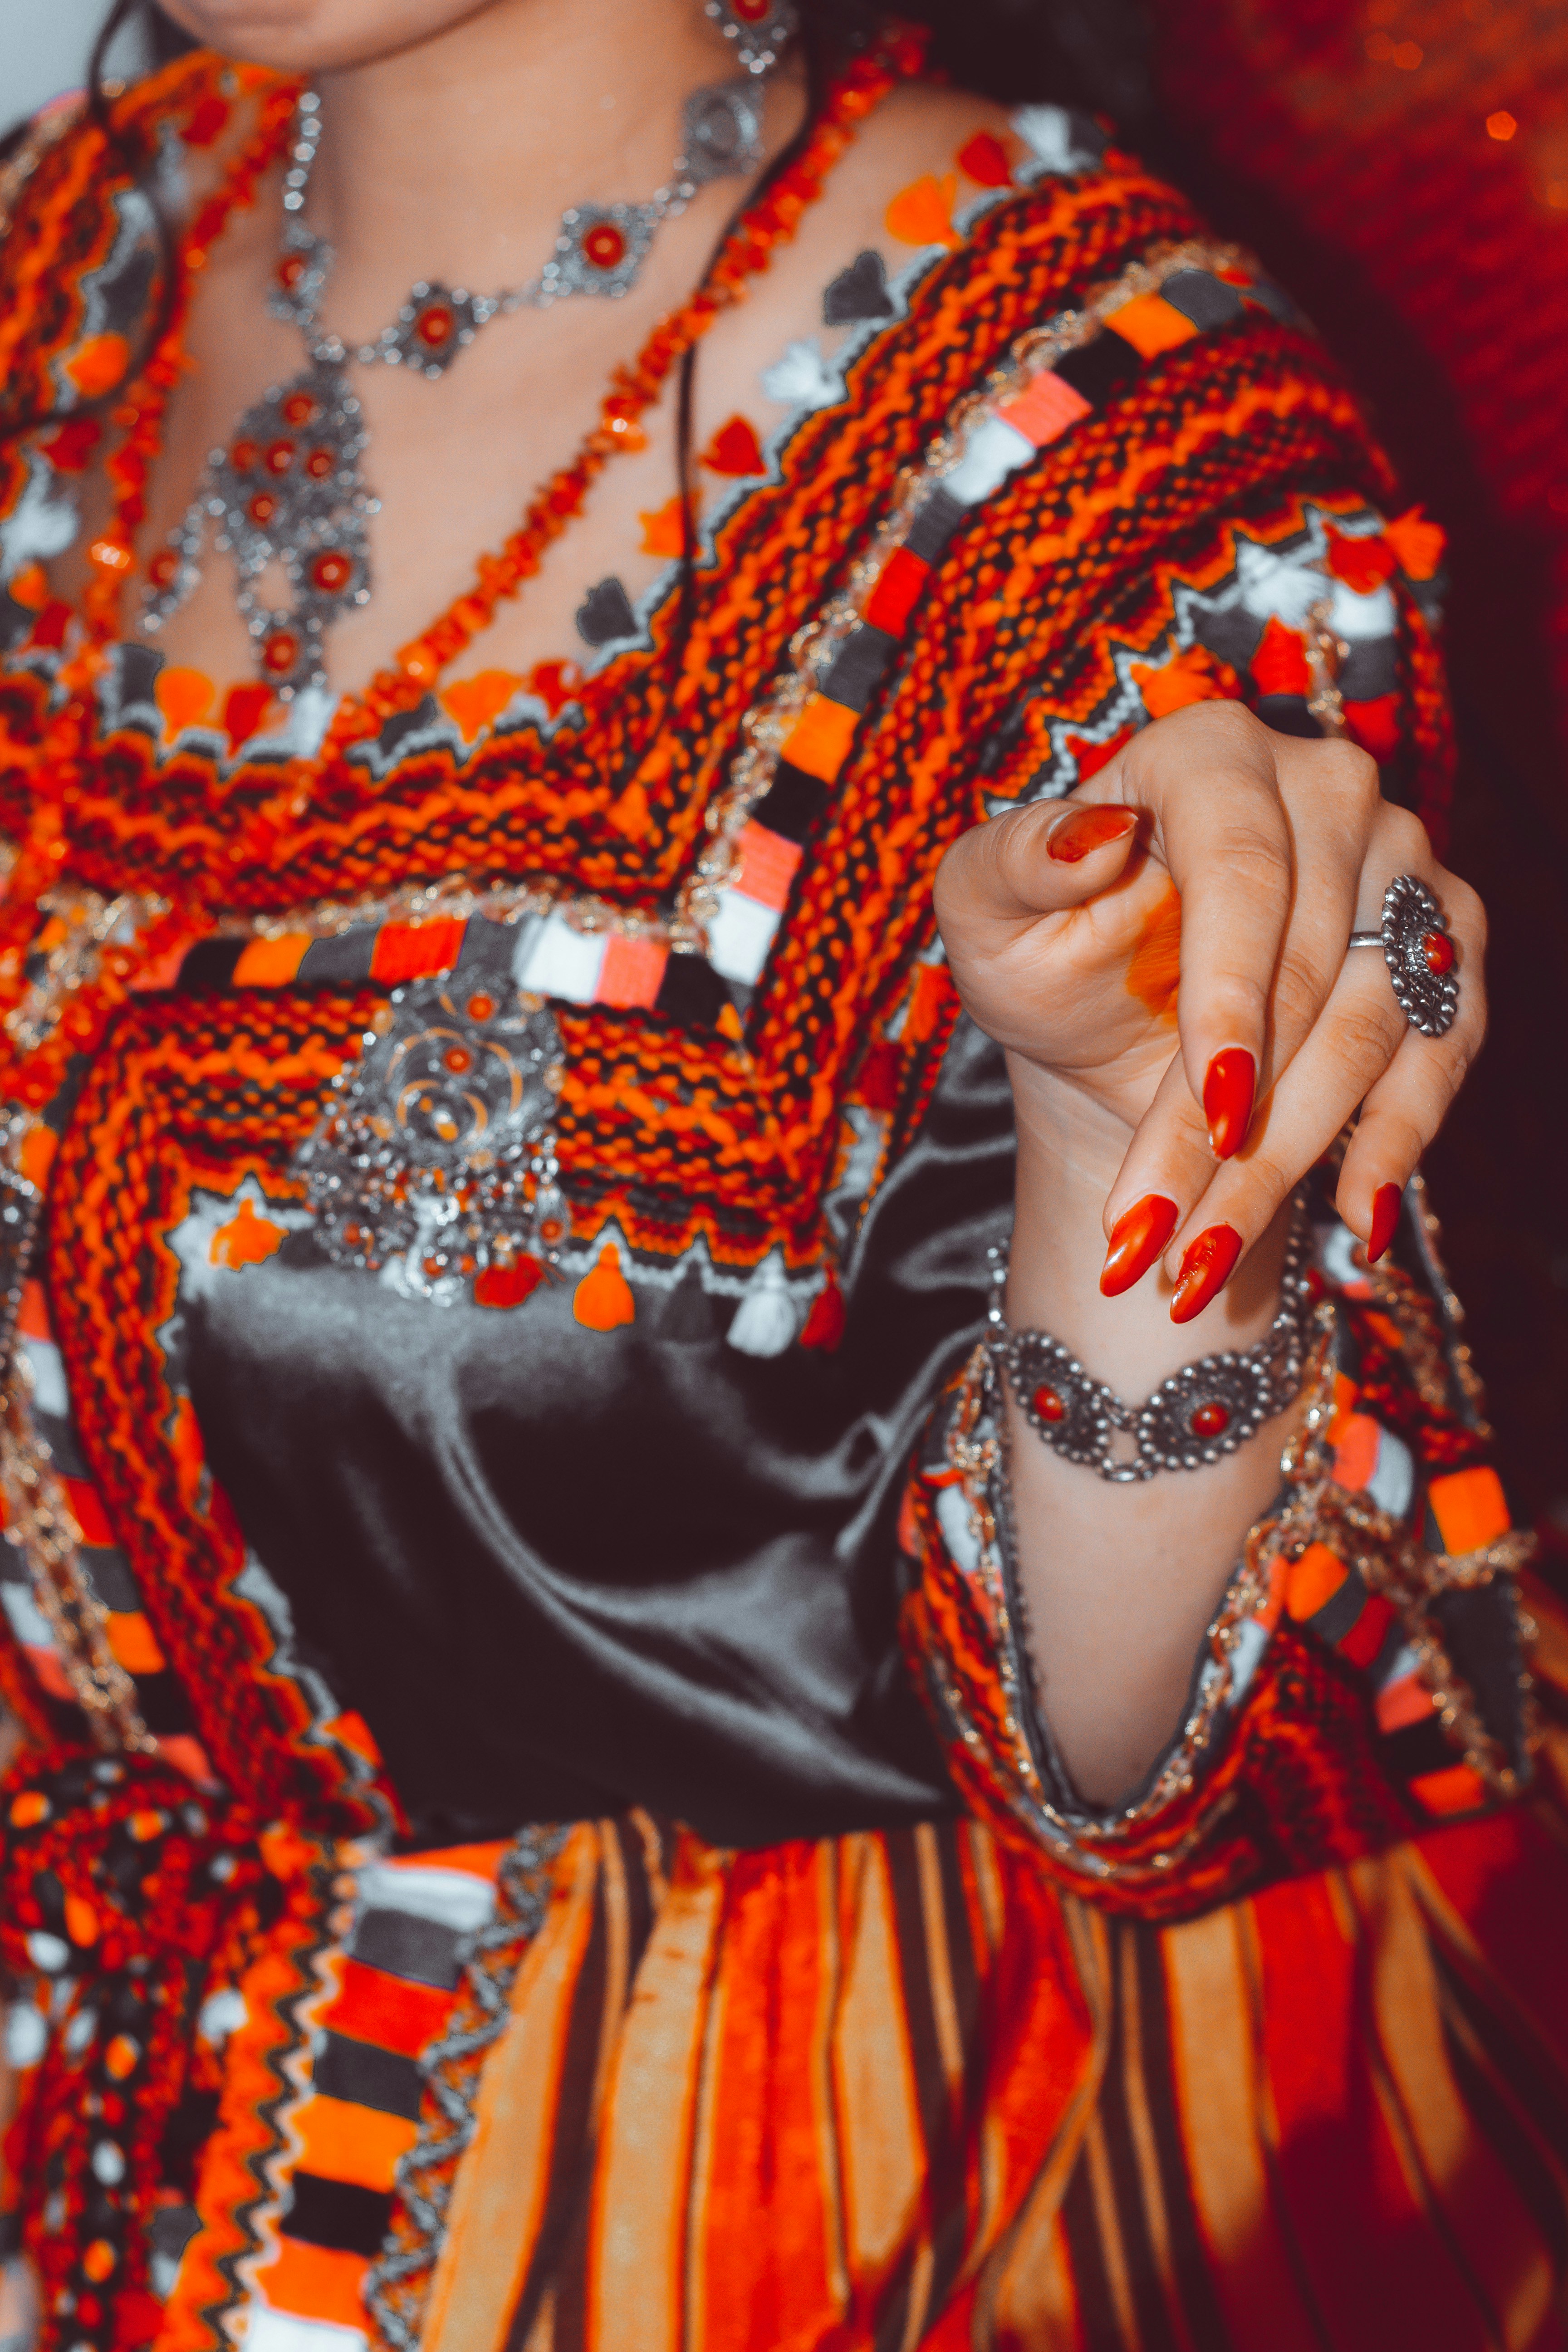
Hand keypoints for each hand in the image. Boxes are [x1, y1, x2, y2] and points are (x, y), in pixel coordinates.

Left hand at [933, 700, 1485, 1316]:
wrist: (1114, 1019)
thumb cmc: (1045, 953)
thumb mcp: (987, 911)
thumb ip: (1014, 863)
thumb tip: (1090, 836)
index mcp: (1210, 754)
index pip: (1243, 871)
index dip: (1232, 992)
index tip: (1212, 1098)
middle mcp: (1327, 786)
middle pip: (1307, 971)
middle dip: (1228, 1123)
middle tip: (1152, 1233)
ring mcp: (1401, 862)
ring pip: (1376, 1026)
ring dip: (1291, 1158)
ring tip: (1199, 1260)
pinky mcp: (1444, 941)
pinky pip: (1445, 1048)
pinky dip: (1395, 1144)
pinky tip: (1347, 1219)